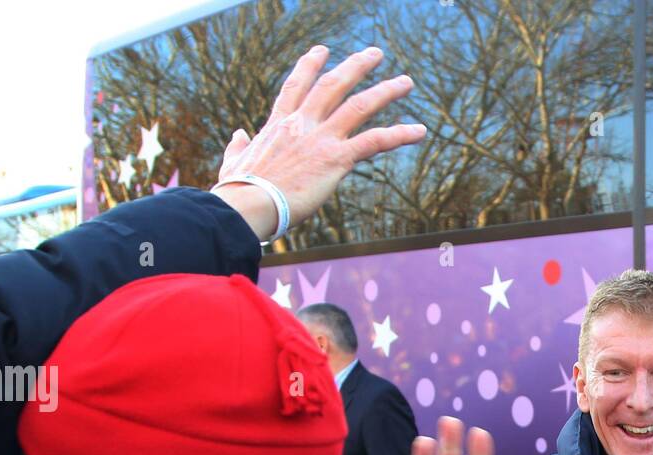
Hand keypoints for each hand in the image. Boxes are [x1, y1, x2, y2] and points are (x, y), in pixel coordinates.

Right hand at [211, 45, 425, 240]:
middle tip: (375, 54)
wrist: (249, 206)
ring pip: (359, 105)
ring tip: (405, 82)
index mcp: (278, 123)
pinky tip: (419, 131)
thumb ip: (238, 146)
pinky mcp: (336, 159)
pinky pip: (375, 141)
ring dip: (385, 91)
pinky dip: (399, 134)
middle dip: (356, 66)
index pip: (297, 86)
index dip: (311, 65)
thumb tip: (238, 135)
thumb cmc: (239, 192)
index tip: (323, 51)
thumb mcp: (233, 162)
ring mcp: (320, 139)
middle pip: (333, 85)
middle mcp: (302, 124)